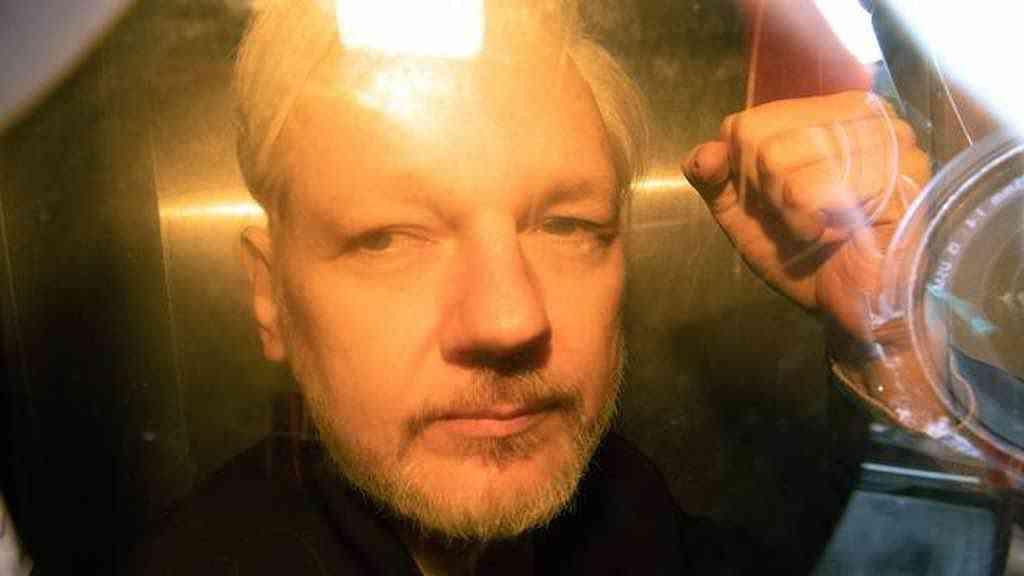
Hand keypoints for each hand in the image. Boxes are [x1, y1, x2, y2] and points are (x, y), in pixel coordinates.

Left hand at [683, 91, 947, 430]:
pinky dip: (816, 225)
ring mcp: (886, 135)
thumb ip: (716, 180)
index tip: (780, 204)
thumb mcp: (746, 216)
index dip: (746, 177)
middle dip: (770, 196)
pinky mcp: (899, 170)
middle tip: (808, 219)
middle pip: (759, 142)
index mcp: (821, 112)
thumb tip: (705, 154)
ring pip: (782, 161)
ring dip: (794, 213)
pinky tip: (844, 234)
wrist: (855, 304)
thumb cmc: (805, 256)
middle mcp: (859, 111)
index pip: (745, 125)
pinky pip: (815, 189)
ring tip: (828, 226)